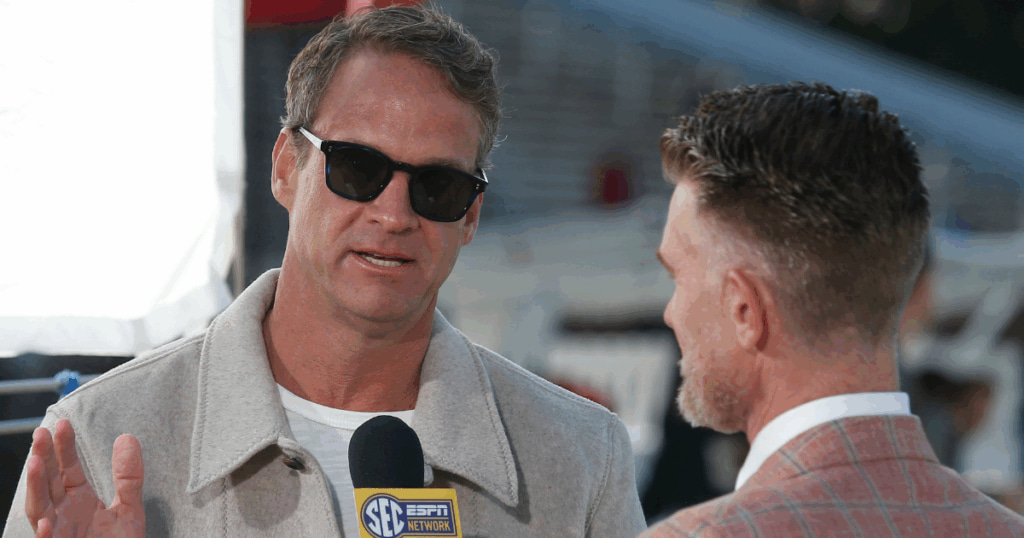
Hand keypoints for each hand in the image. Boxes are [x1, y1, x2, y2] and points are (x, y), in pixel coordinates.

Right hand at [24, 419, 144, 537]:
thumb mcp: (129, 510)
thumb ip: (129, 478)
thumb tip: (126, 438)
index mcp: (78, 501)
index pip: (67, 469)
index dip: (64, 448)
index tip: (62, 424)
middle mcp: (62, 515)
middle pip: (48, 483)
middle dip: (43, 458)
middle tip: (41, 433)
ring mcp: (56, 535)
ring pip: (38, 510)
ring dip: (35, 488)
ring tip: (35, 464)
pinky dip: (45, 534)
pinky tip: (45, 523)